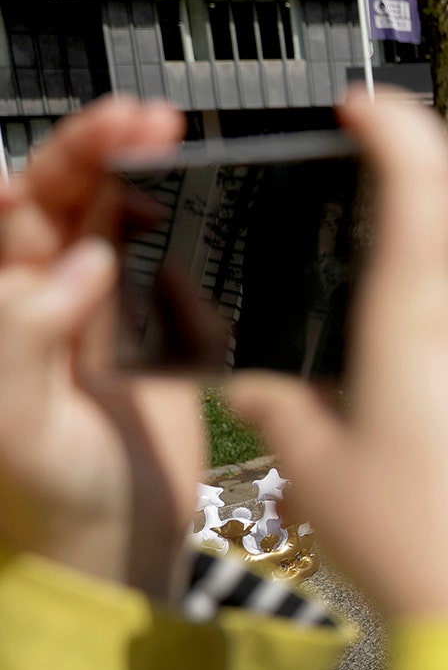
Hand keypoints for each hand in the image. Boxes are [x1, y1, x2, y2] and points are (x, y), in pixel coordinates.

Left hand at [0, 99, 196, 596]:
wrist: (121, 550)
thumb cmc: (49, 496)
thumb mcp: (16, 420)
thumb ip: (26, 334)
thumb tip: (81, 262)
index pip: (2, 211)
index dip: (34, 169)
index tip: (89, 146)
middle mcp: (41, 297)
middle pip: (61, 197)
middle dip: (96, 148)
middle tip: (144, 119)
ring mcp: (102, 310)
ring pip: (116, 216)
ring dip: (142, 171)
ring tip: (173, 134)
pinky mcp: (159, 329)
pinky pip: (169, 259)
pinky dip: (186, 222)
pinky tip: (205, 201)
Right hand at [228, 94, 447, 634]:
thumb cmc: (409, 542)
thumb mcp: (309, 466)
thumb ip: (276, 396)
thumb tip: (261, 371)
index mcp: (421, 319)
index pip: (421, 183)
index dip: (393, 126)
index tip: (362, 106)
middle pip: (411, 291)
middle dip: (368, 337)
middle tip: (345, 422)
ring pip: (444, 341)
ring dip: (408, 379)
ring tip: (393, 473)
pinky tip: (437, 481)